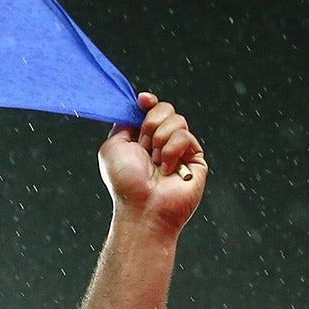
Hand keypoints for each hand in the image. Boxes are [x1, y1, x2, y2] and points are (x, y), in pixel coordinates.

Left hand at [98, 92, 205, 231]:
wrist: (142, 207)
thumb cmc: (126, 182)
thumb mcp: (113, 146)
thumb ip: (124, 123)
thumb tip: (135, 108)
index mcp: (142, 138)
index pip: (151, 109)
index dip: (148, 102)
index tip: (143, 101)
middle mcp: (161, 142)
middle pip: (165, 109)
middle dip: (151, 123)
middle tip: (144, 146)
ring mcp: (180, 149)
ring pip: (177, 120)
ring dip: (160, 140)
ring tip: (155, 162)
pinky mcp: (195, 158)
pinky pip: (186, 136)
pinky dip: (172, 151)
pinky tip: (168, 168)